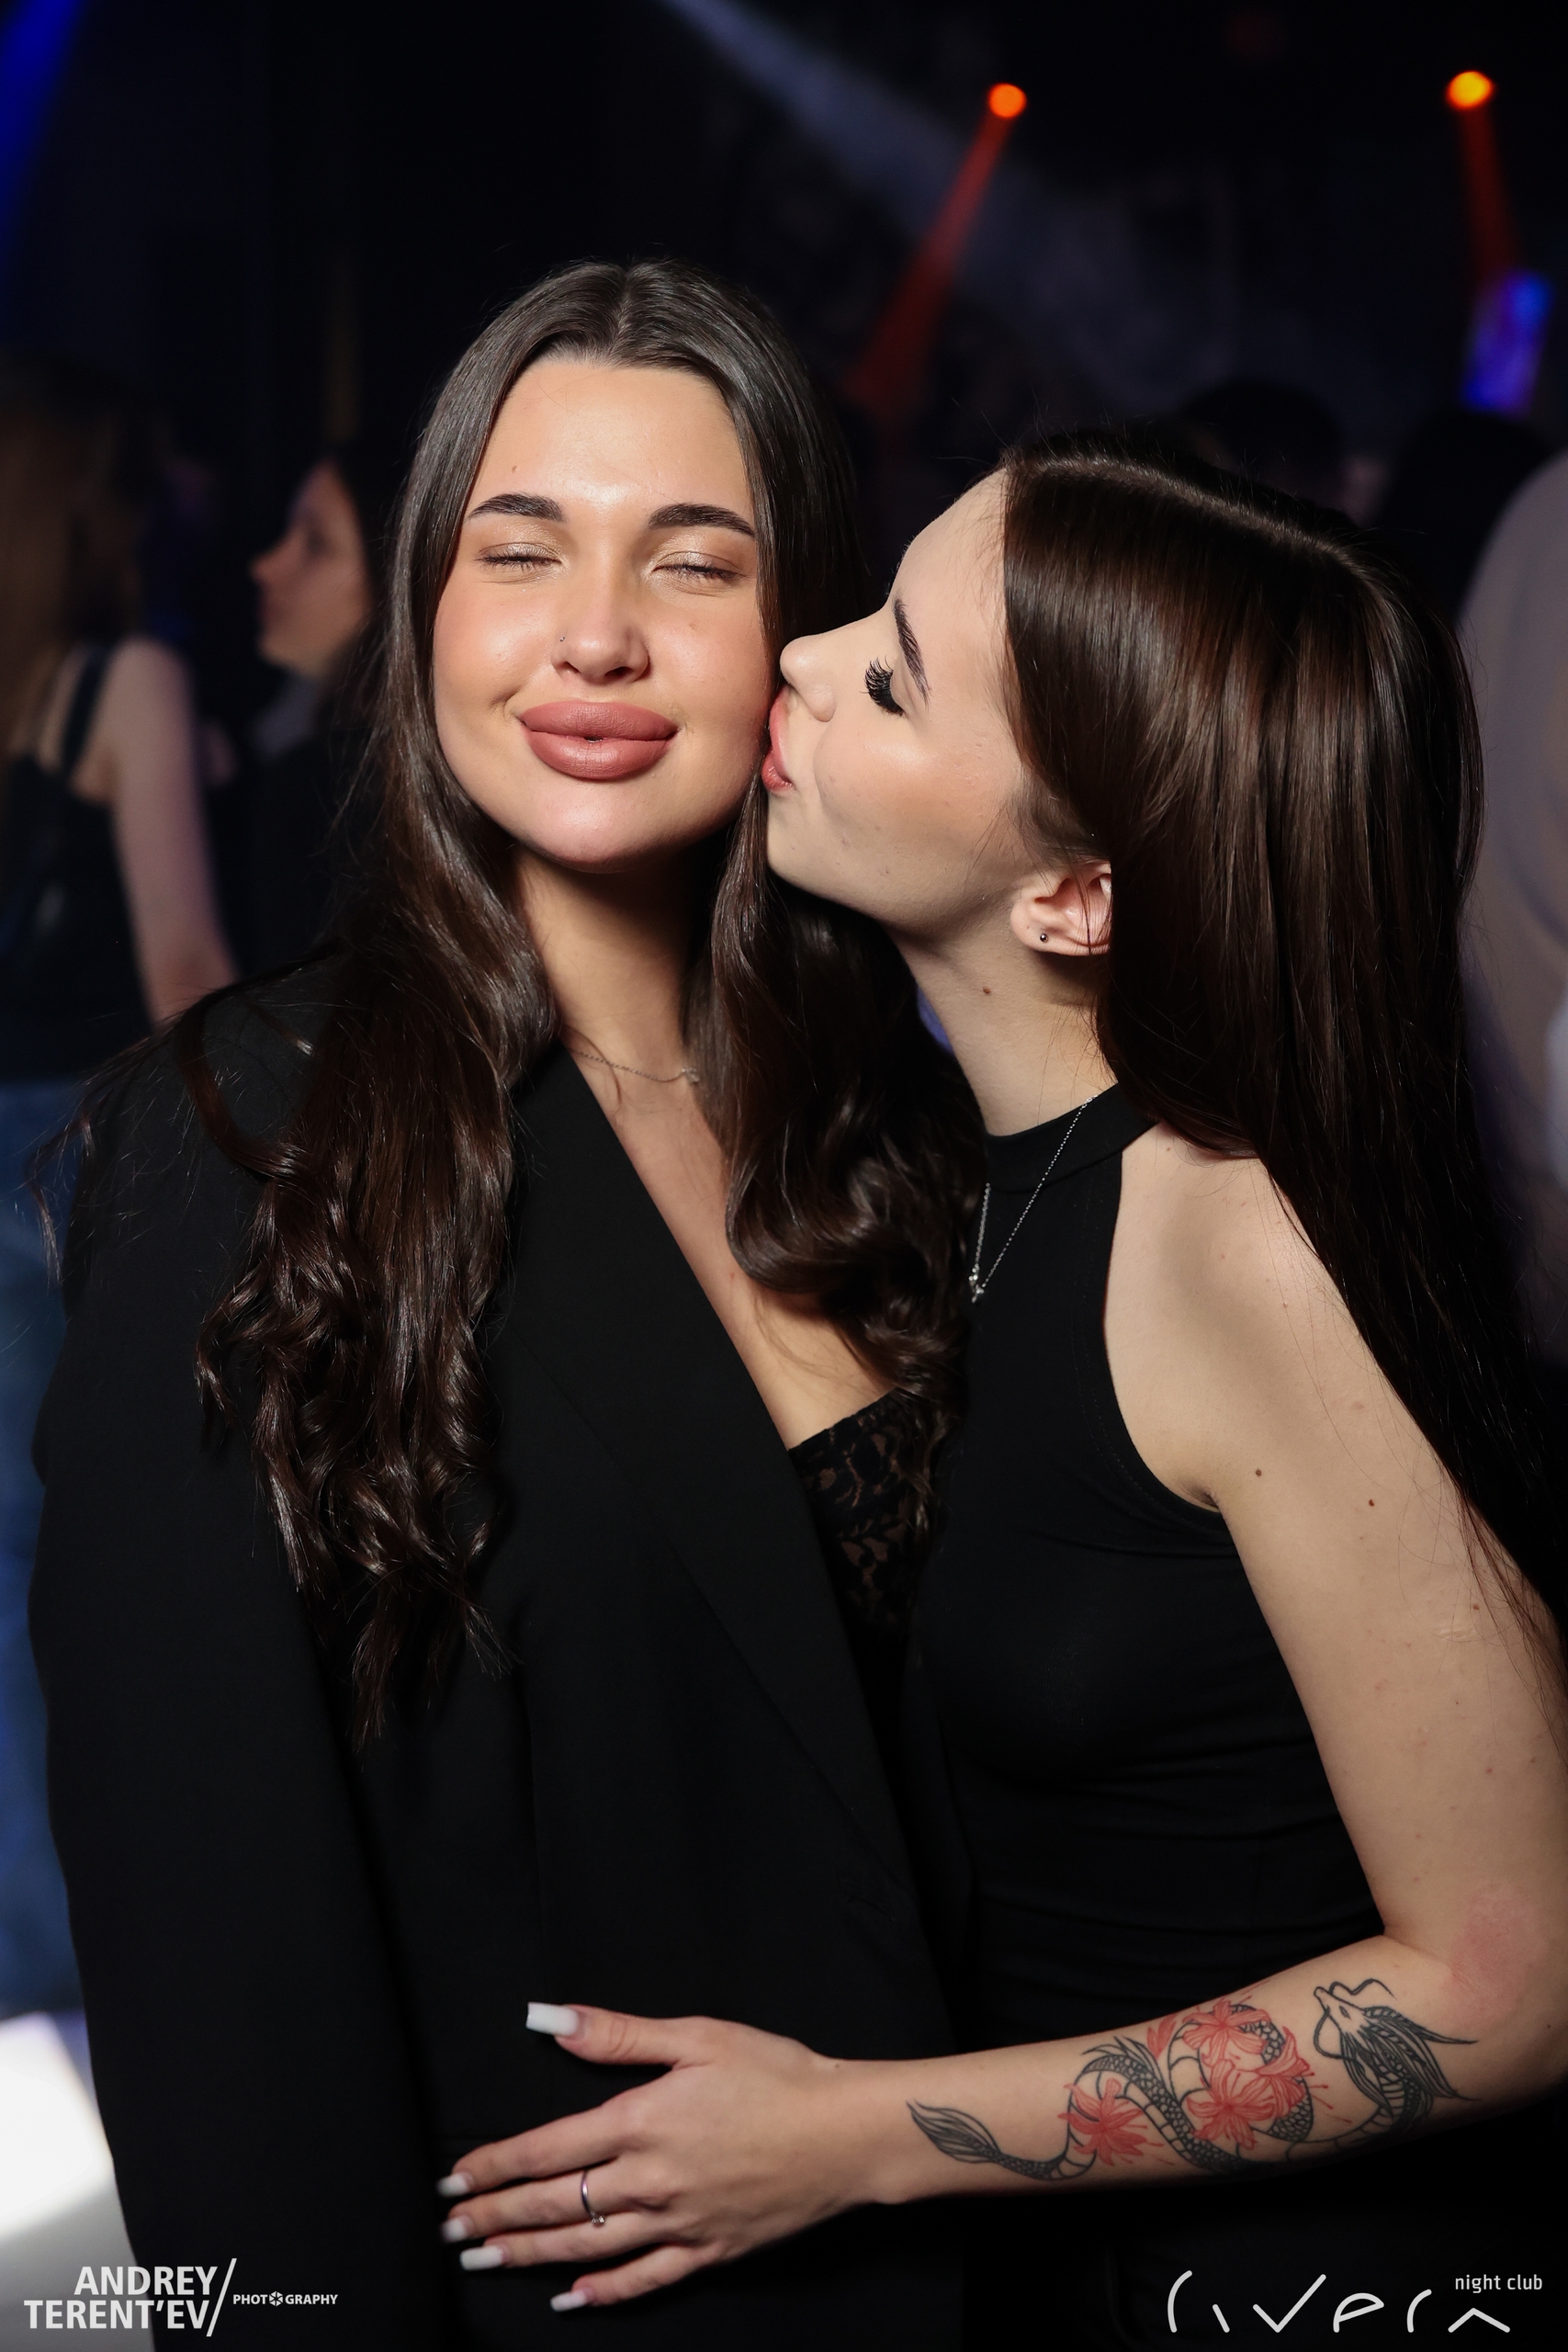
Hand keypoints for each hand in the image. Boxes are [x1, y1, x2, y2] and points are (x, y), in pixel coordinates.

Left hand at [439, 2005, 880, 2309]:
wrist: (845, 2131)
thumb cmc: (777, 2074)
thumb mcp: (697, 2036)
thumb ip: (618, 2034)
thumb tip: (549, 2019)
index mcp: (641, 2121)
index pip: (548, 2149)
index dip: (495, 2166)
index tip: (456, 2177)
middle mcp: (650, 2180)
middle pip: (556, 2204)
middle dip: (496, 2217)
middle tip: (451, 2229)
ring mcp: (678, 2223)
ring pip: (587, 2247)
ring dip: (530, 2256)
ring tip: (486, 2261)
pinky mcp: (709, 2251)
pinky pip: (645, 2280)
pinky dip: (603, 2294)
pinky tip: (571, 2301)